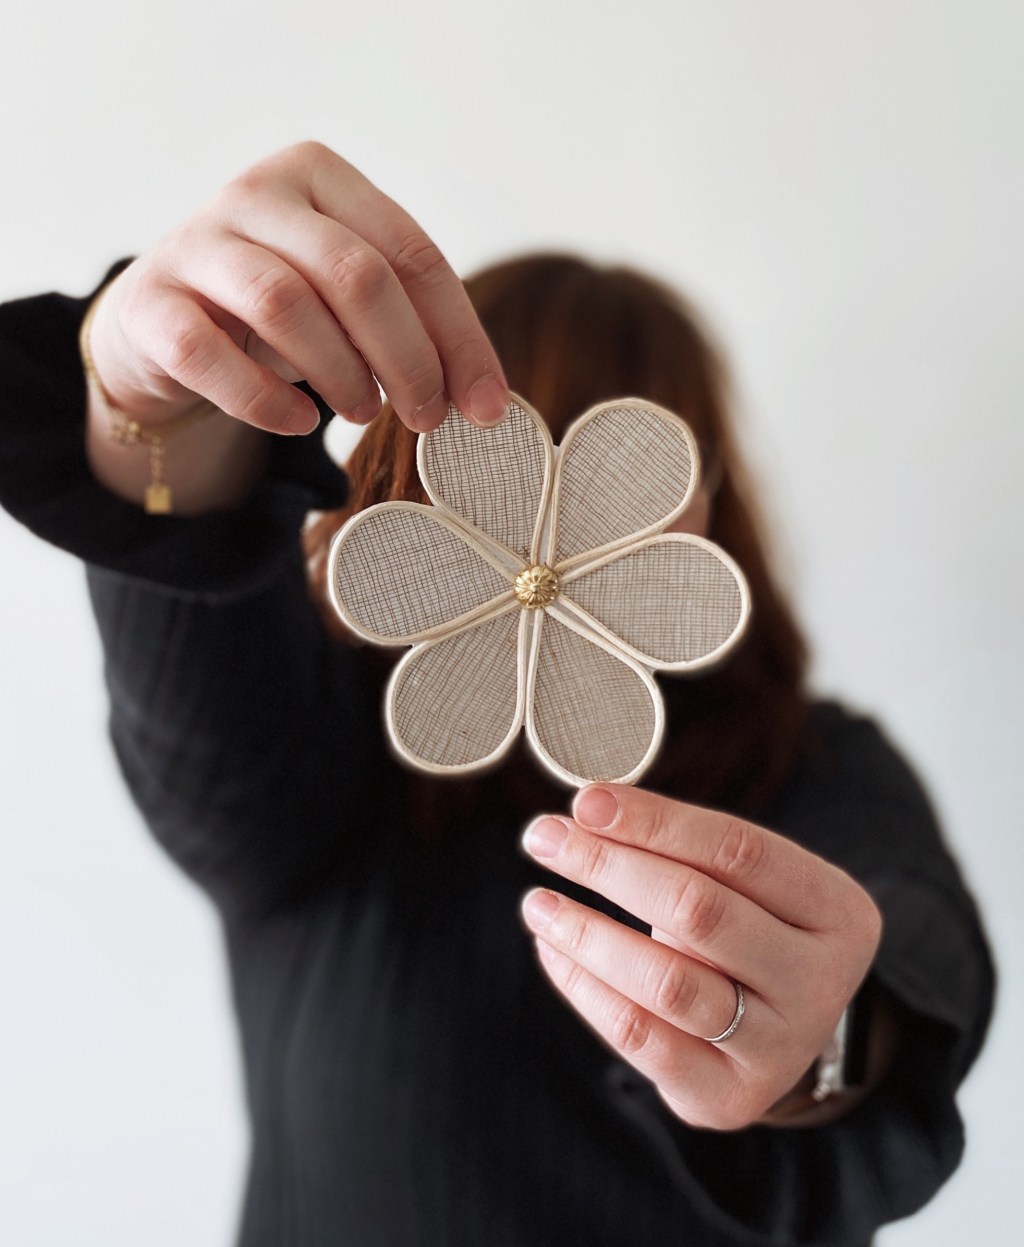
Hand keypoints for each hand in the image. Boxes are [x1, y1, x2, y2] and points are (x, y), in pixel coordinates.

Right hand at [86, 141, 509, 434]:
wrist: (165, 322)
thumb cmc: (279, 312)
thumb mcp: (346, 301)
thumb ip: (409, 324)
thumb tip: (485, 398)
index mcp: (320, 176)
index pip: (412, 254)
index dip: (459, 337)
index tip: (487, 406)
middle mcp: (255, 192)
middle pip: (356, 275)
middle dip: (408, 359)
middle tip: (428, 417)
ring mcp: (195, 243)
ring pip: (286, 305)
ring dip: (342, 375)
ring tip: (363, 413)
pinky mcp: (148, 302)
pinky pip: (209, 353)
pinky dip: (264, 399)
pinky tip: (298, 420)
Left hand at [519, 784, 882, 1130]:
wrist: (776, 1032)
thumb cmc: (746, 931)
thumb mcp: (741, 884)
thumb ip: (680, 845)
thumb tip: (588, 810)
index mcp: (837, 910)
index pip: (739, 850)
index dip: (655, 821)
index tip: (585, 801)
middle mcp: (820, 981)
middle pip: (701, 910)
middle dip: (609, 867)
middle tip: (544, 839)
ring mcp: (779, 1047)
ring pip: (667, 982)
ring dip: (588, 934)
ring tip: (537, 903)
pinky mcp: (728, 1095)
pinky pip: (641, 1038)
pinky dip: (584, 989)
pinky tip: (553, 951)